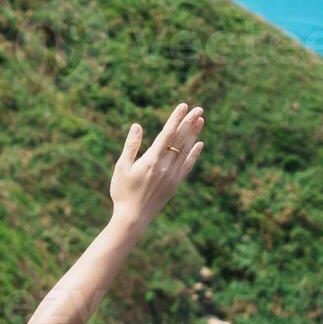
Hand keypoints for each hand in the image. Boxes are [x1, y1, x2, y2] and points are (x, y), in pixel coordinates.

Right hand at [109, 103, 205, 229]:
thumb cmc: (122, 192)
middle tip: (199, 109)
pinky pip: (188, 166)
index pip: (167, 134)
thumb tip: (137, 126)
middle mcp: (165, 166)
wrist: (133, 218)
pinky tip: (200, 145)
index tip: (183, 106)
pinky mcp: (175, 184)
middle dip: (189, 123)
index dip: (176, 119)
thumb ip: (131, 146)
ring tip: (201, 120)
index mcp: (151, 160)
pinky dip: (194, 154)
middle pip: (180, 140)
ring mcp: (172, 175)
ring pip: (186, 150)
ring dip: (194, 134)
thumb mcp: (121, 168)